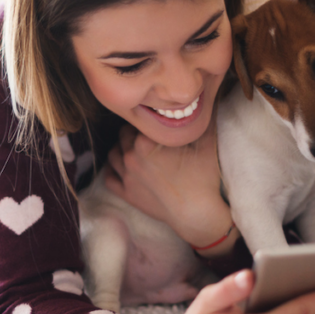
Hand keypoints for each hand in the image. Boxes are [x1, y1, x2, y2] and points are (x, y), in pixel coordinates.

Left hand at [104, 122, 235, 255]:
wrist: (197, 214)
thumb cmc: (203, 177)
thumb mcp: (205, 142)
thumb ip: (200, 119)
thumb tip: (205, 99)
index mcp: (145, 141)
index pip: (138, 120)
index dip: (148, 120)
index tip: (156, 122)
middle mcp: (130, 156)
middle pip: (123, 134)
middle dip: (134, 133)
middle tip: (149, 136)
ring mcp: (126, 176)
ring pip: (113, 154)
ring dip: (122, 149)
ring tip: (136, 149)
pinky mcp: (126, 194)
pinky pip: (109, 177)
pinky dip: (114, 170)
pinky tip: (124, 167)